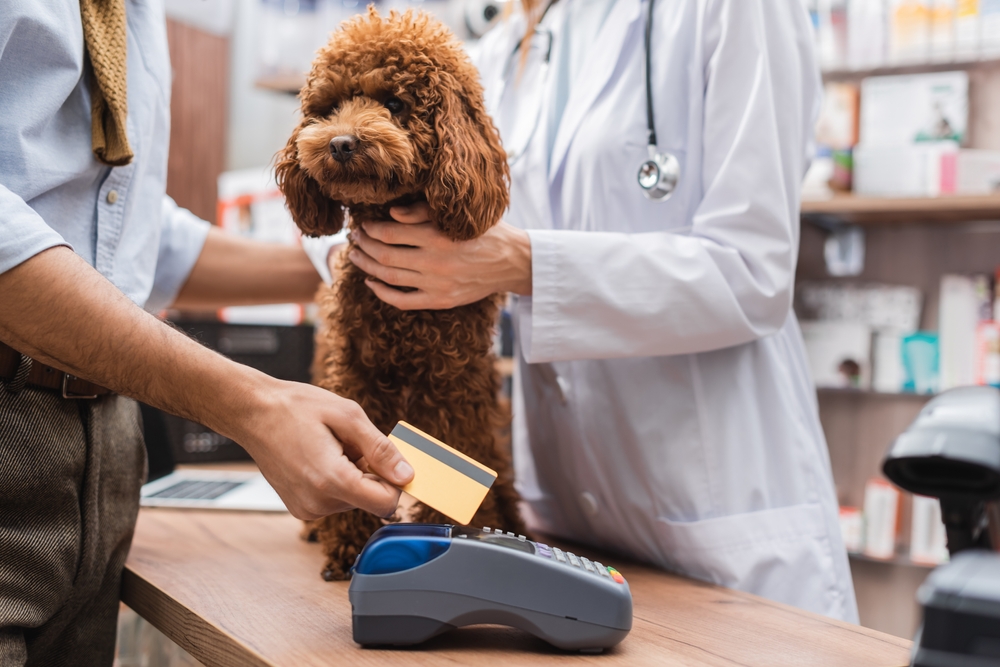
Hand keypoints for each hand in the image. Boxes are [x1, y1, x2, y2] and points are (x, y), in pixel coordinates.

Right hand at [232, 377, 414, 519]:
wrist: (252, 412)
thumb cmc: (296, 408)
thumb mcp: (348, 416)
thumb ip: (381, 449)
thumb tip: (406, 475)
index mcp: (332, 481)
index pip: (386, 504)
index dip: (395, 481)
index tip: (388, 459)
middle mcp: (318, 503)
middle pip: (370, 500)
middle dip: (370, 473)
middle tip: (348, 444)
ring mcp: (306, 509)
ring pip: (353, 499)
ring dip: (353, 475)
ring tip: (330, 449)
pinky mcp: (300, 508)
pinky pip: (335, 500)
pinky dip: (336, 481)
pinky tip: (318, 458)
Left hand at [348, 202, 531, 309]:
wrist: (511, 261)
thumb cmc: (485, 232)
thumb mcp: (457, 215)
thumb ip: (423, 212)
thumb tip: (391, 213)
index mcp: (437, 237)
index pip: (389, 233)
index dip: (370, 229)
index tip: (363, 224)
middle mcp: (434, 262)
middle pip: (384, 255)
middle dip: (364, 245)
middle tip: (355, 238)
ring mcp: (436, 285)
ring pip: (388, 277)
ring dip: (367, 266)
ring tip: (356, 256)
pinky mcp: (440, 300)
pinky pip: (402, 300)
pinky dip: (382, 293)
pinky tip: (371, 282)